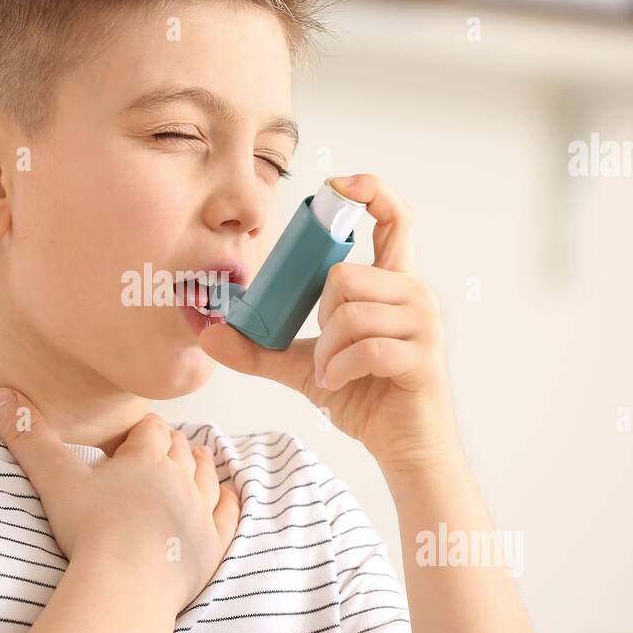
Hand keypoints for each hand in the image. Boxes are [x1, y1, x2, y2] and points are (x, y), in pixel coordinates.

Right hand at [0, 390, 241, 614]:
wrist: (127, 586)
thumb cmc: (91, 531)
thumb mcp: (54, 478)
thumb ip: (28, 436)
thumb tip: (1, 393)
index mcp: (147, 458)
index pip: (151, 429)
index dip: (142, 429)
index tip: (131, 436)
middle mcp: (179, 478)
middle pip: (181, 450)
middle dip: (171, 445)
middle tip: (158, 449)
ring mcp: (200, 512)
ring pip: (206, 477)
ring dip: (200, 466)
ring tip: (195, 459)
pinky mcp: (211, 546)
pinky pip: (228, 516)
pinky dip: (230, 503)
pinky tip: (230, 496)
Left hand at [198, 173, 462, 472]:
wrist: (403, 447)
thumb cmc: (363, 396)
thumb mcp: (304, 366)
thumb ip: (260, 348)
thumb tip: (208, 334)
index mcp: (392, 282)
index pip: (394, 217)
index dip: (369, 190)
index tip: (337, 186)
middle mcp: (413, 293)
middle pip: (345, 274)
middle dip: (320, 317)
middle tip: (327, 348)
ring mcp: (424, 323)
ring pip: (351, 311)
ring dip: (328, 351)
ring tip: (334, 372)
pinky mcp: (424, 355)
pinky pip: (365, 346)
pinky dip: (340, 369)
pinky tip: (340, 383)